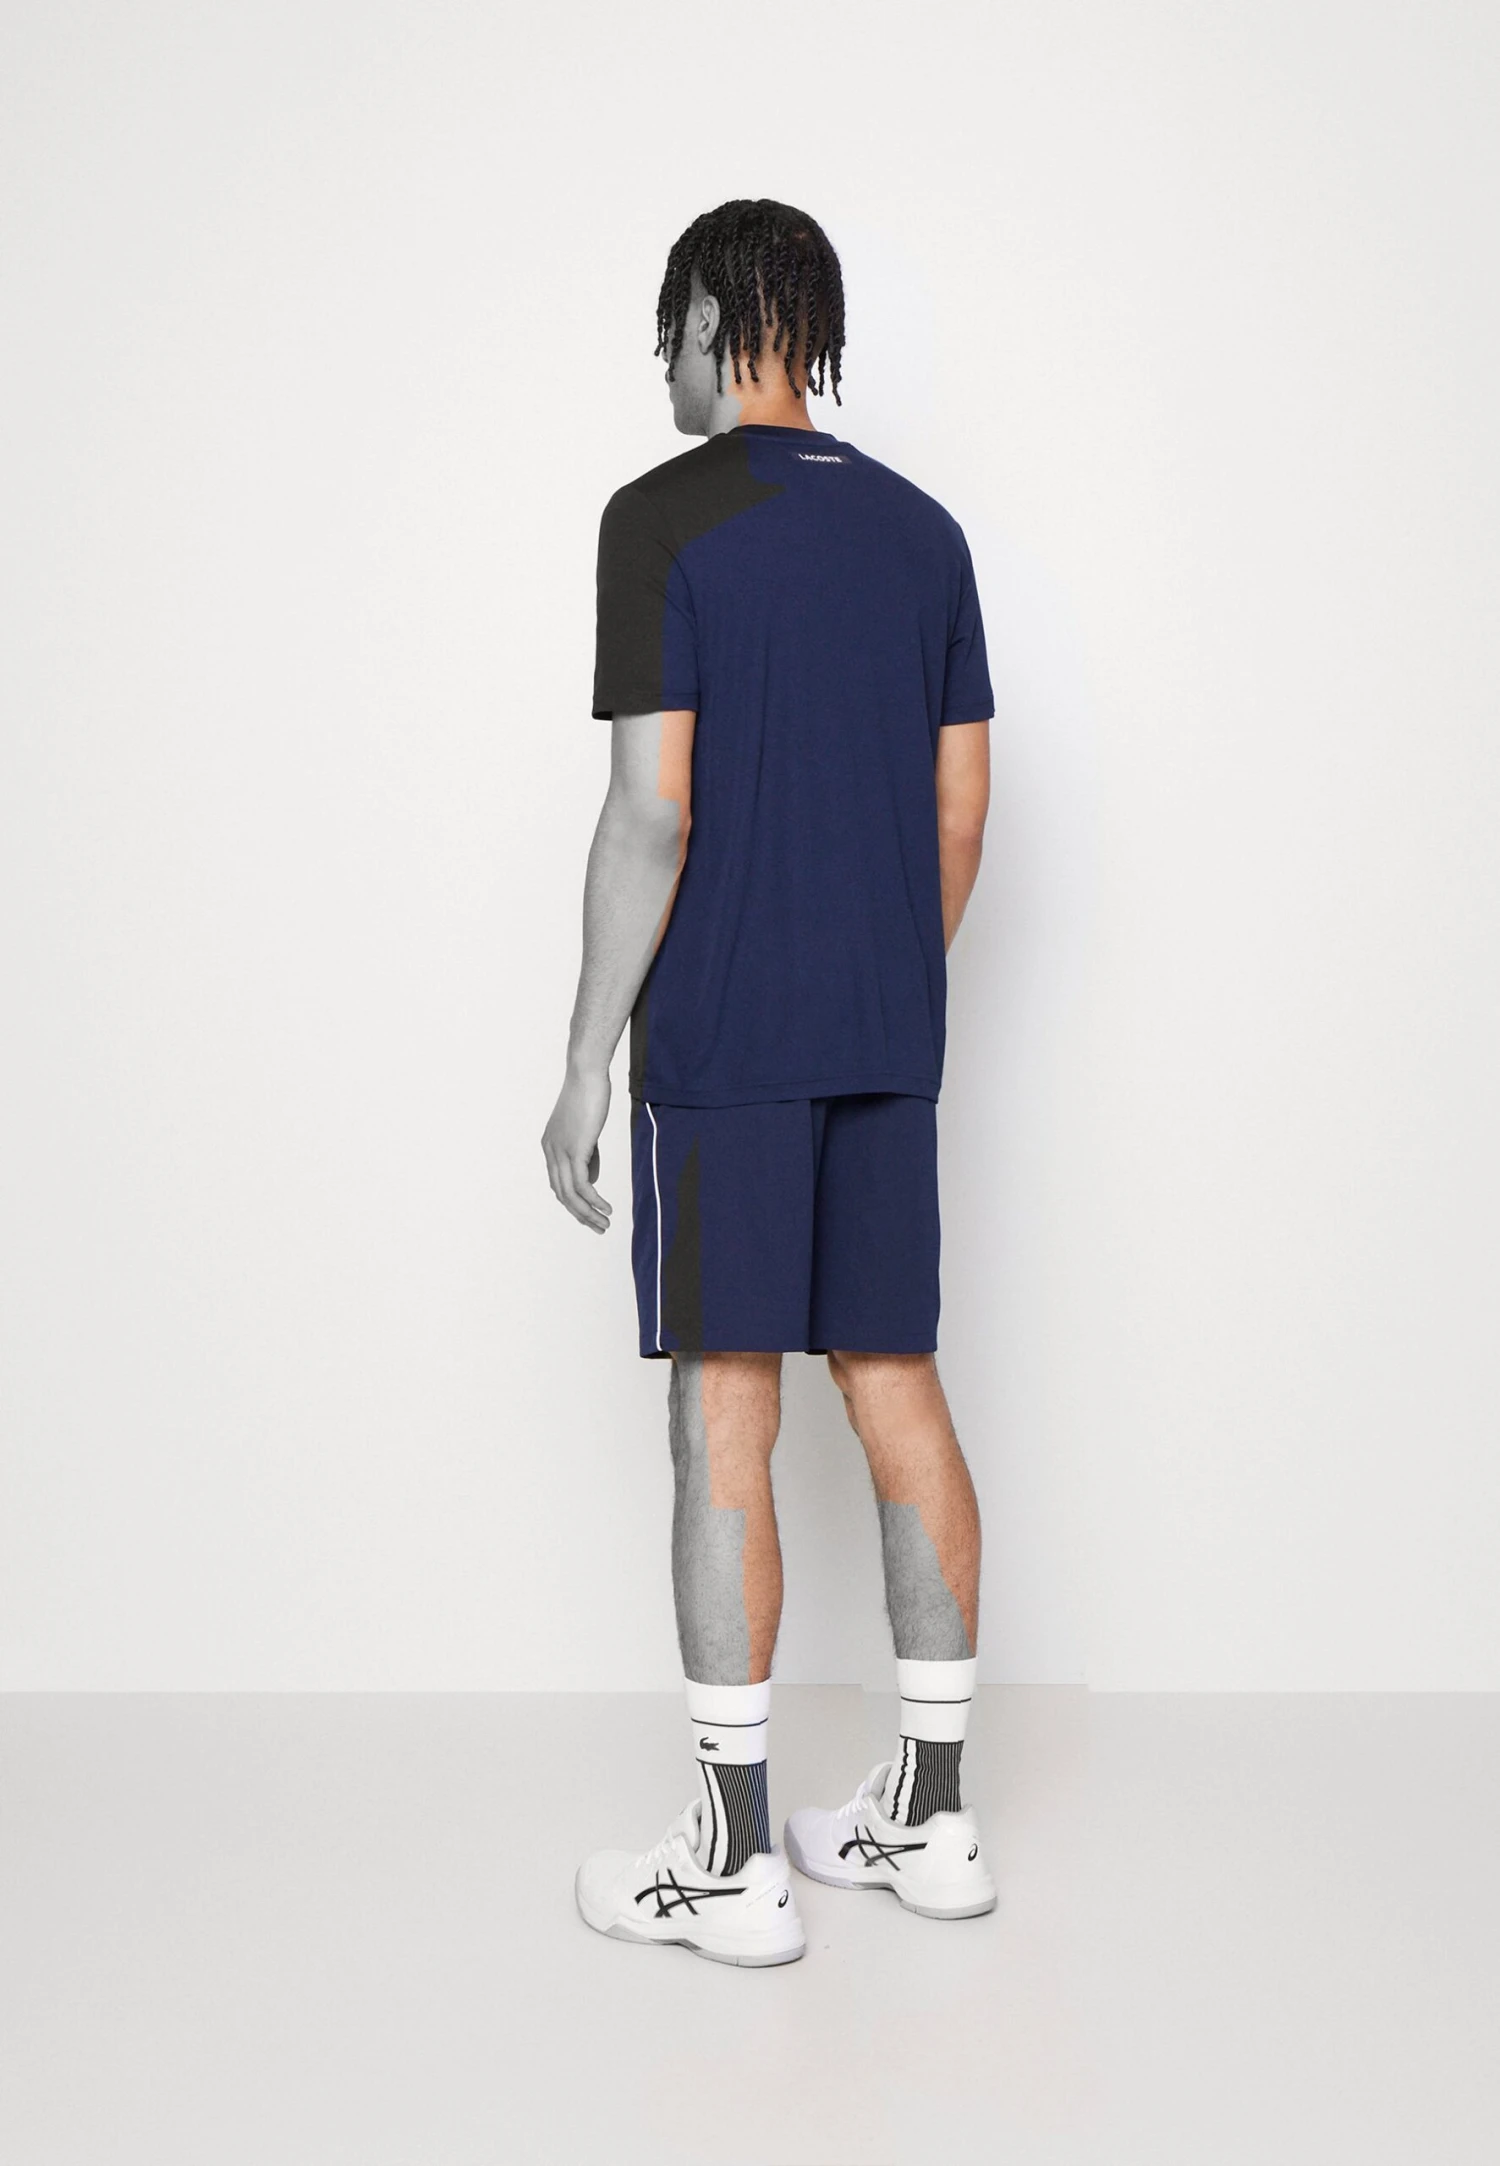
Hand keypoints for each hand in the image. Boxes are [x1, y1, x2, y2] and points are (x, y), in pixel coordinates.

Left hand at [541, 1064, 612, 1232]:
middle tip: (599, 1227)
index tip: (590, 1213)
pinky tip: (606, 1208)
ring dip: (588, 1213)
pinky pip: (582, 1184)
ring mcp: (560, 1151)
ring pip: (570, 1194)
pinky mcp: (575, 1149)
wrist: (587, 1073)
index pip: (558, 1183)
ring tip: (605, 1224)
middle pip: (562, 1194)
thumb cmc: (590, 1094)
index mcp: (550, 1146)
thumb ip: (588, 1154)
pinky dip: (594, 1200)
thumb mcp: (587, 1129)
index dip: (574, 1201)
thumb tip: (592, 1178)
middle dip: (580, 1214)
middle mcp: (551, 1151)